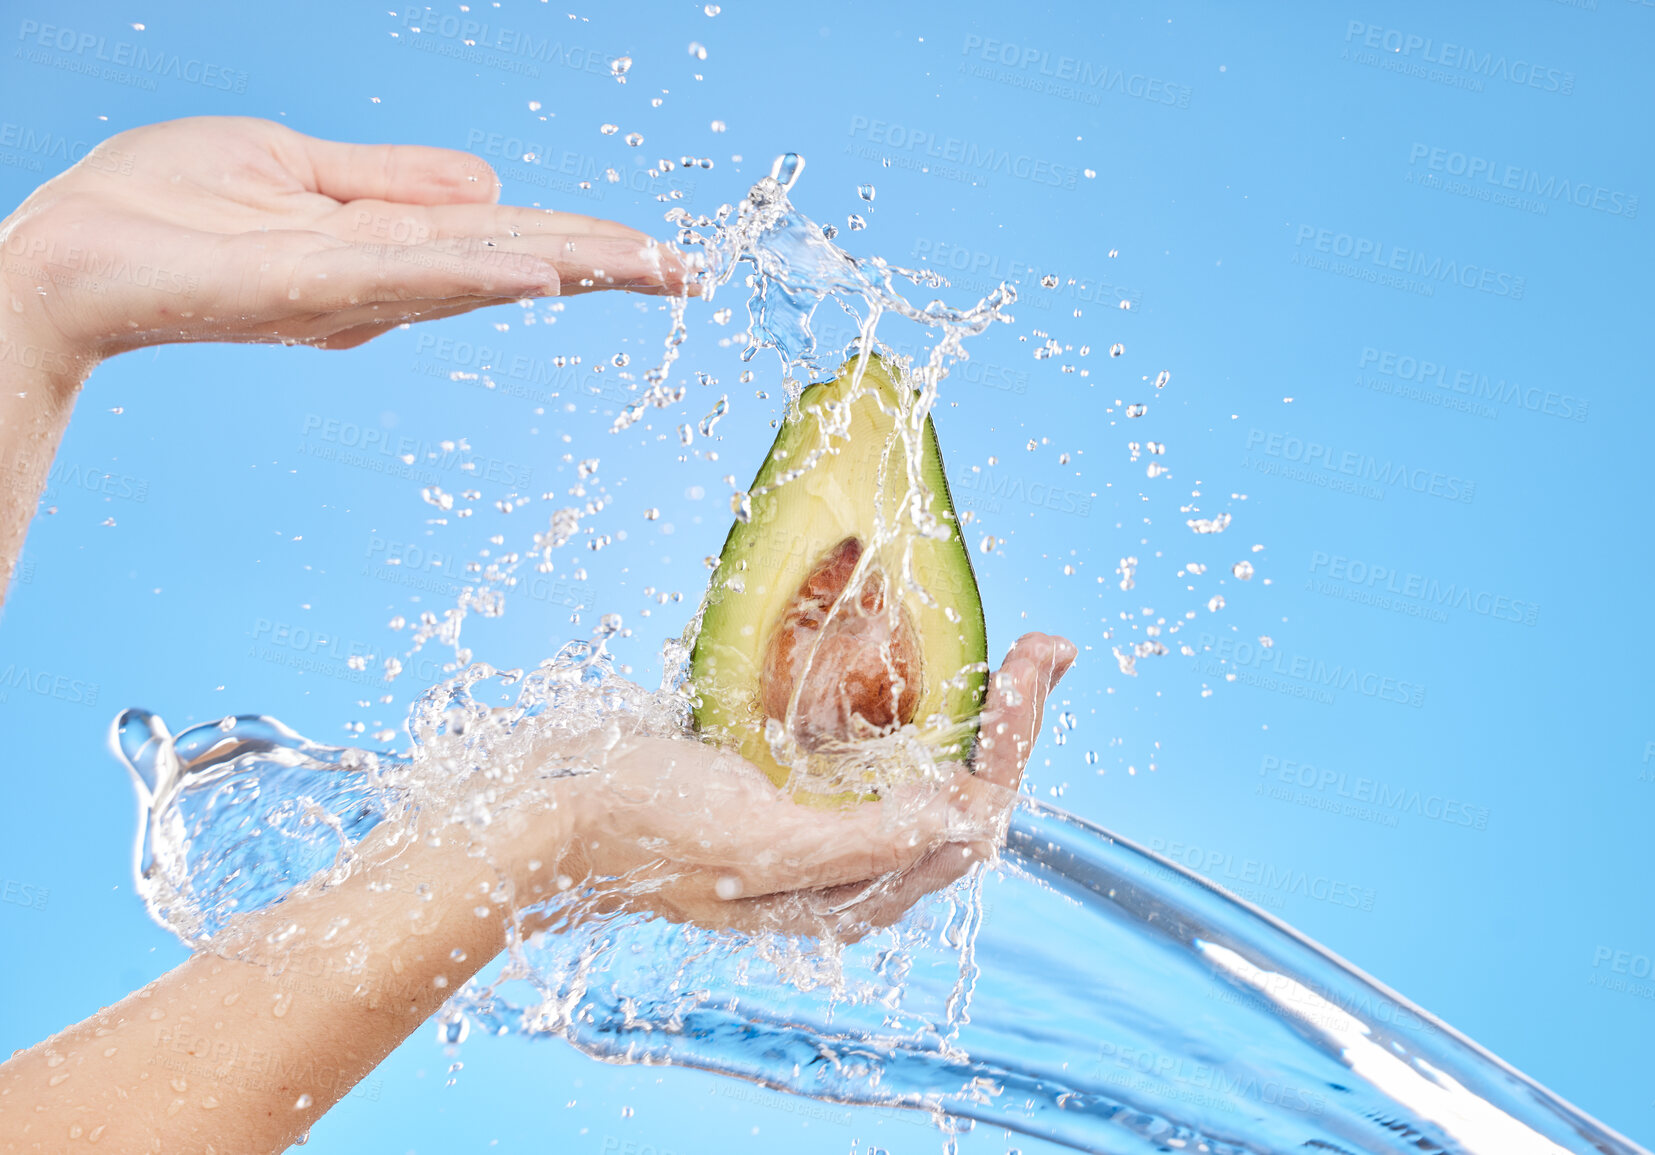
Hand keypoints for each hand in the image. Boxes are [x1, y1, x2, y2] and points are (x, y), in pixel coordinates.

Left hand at [0, 115, 686, 359]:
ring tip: (653, 267)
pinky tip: (542, 272)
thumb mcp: (292, 163)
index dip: (585, 241)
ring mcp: (354, 292)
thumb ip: (392, 178)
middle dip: (606, 265)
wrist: (66, 248)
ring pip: (485, 273)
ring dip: (573, 268)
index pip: (507, 237)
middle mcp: (384, 283)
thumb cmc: (159, 206)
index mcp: (384, 246)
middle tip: (693, 273)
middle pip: (517, 263)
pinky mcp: (310, 289)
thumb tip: (491, 184)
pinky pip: (410, 279)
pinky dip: (479, 274)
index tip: (658, 253)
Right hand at [534, 632, 1075, 936]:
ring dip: (969, 702)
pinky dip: (910, 695)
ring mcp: (825, 815)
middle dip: (1008, 716)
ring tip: (1009, 644)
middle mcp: (853, 860)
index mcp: (855, 893)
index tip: (1033, 667)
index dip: (1012, 743)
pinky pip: (875, 737)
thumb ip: (863, 843)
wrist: (551, 808)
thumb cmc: (646, 828)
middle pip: (962, 788)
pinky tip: (921, 650)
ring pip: (927, 760)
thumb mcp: (760, 842)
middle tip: (1045, 645)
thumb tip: (961, 823)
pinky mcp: (796, 775)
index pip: (971, 819)